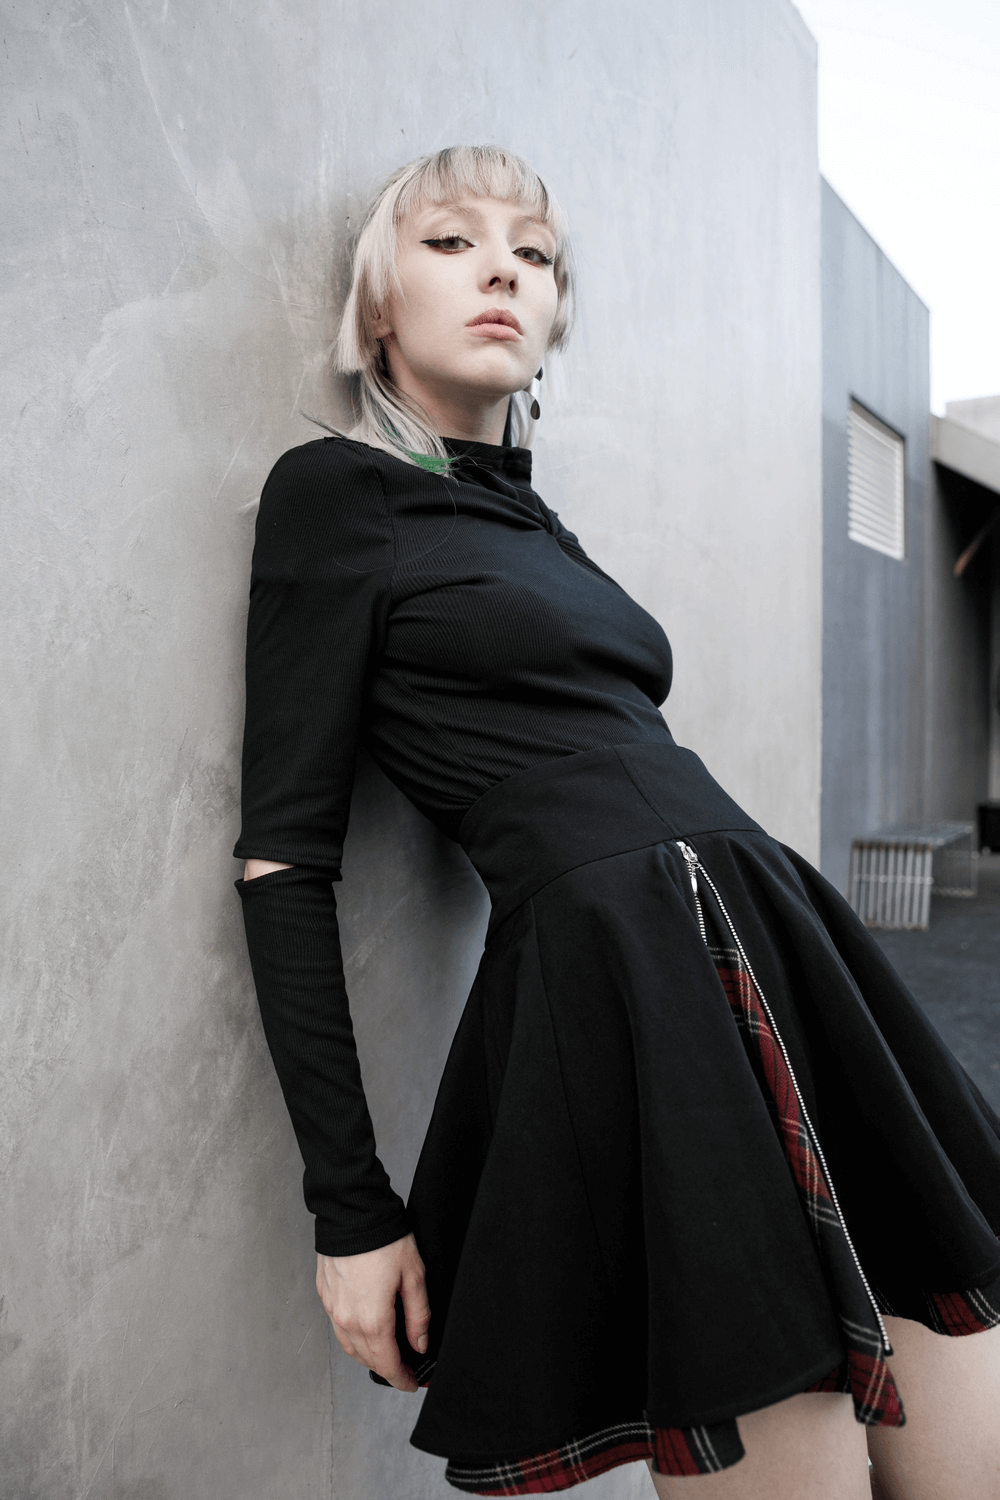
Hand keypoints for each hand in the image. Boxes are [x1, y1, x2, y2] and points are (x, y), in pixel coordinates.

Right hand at [316, 1232, 429, 1392]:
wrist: (352, 1211)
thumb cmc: (385, 1238)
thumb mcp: (414, 1276)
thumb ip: (419, 1315)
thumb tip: (420, 1344)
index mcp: (372, 1320)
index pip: (387, 1364)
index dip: (402, 1378)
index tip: (413, 1383)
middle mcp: (347, 1319)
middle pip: (367, 1359)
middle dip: (387, 1368)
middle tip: (405, 1369)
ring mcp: (332, 1308)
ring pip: (350, 1346)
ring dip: (368, 1355)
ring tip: (386, 1353)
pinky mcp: (325, 1294)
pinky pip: (338, 1326)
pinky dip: (352, 1336)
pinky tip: (365, 1328)